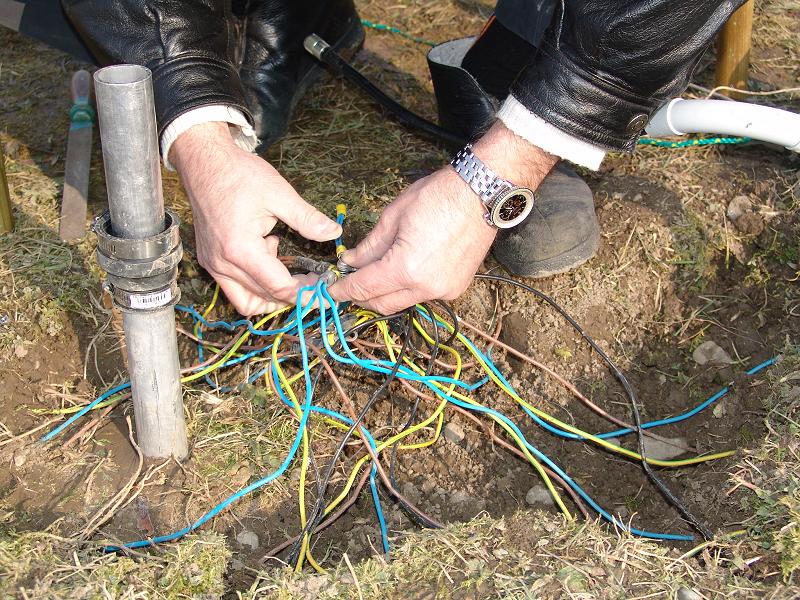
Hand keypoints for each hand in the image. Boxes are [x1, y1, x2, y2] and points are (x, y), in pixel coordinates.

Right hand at [171, 122, 340, 315]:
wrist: (204, 162)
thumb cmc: (237, 174)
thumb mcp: (279, 193)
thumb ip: (307, 218)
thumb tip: (333, 232)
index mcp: (240, 249)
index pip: (278, 287)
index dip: (305, 293)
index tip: (323, 290)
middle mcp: (223, 263)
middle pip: (265, 297)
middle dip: (292, 294)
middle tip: (313, 280)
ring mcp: (213, 264)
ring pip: (247, 300)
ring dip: (271, 294)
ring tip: (288, 269)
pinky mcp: (210, 261)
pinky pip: (234, 288)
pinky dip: (255, 283)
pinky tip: (267, 255)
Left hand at [328, 122, 557, 313]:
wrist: (482, 194)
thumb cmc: (439, 196)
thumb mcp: (393, 215)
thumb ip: (370, 245)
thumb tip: (351, 261)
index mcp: (405, 268)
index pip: (364, 288)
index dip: (343, 290)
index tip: (331, 290)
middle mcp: (425, 287)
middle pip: (382, 305)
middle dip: (362, 296)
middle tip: (350, 282)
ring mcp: (444, 290)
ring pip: (403, 301)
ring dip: (386, 292)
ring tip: (376, 272)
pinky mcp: (456, 288)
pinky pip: (423, 295)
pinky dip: (408, 287)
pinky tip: (404, 269)